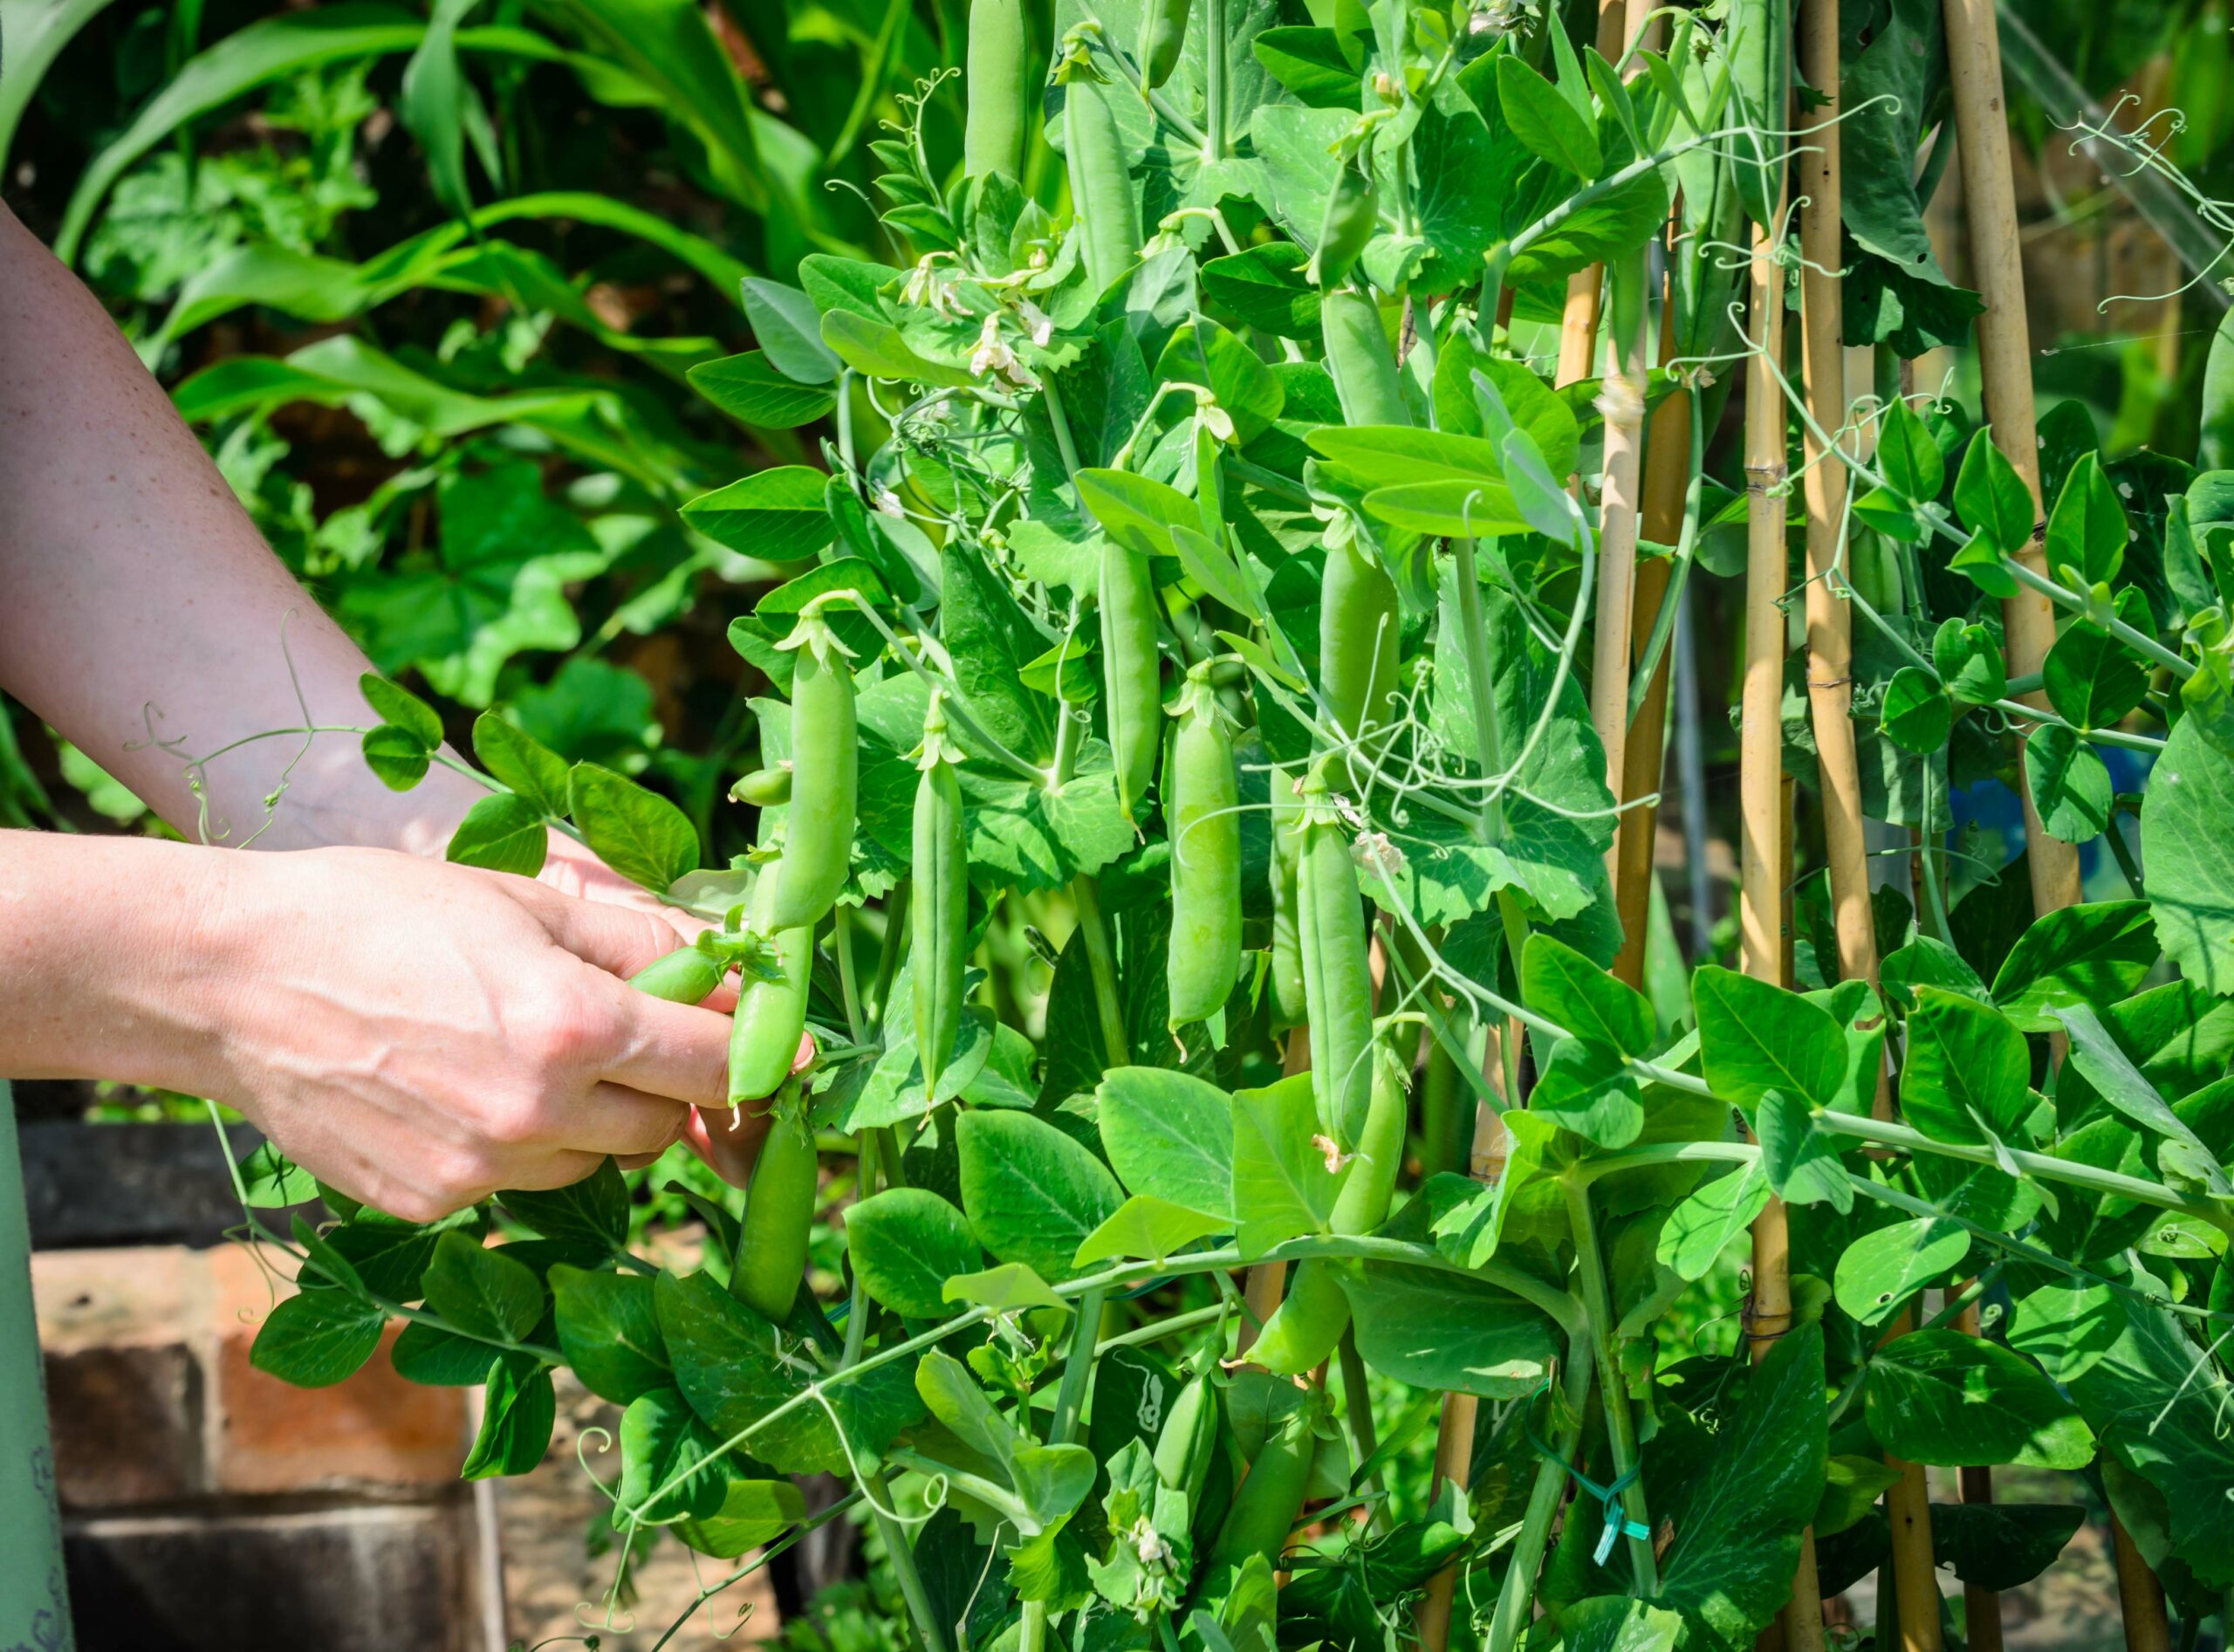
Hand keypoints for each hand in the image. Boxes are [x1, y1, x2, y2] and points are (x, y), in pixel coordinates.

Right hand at [187, 845, 744, 1220]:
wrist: (229, 978)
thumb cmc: (380, 914)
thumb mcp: (526, 901)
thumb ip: (642, 945)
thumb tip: (733, 973)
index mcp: (574, 1026)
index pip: (714, 1063)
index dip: (757, 1054)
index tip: (786, 1051)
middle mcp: (535, 1114)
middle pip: (662, 1126)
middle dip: (662, 1084)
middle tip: (625, 1034)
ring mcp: (479, 1172)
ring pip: (593, 1165)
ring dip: (588, 1121)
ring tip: (519, 1052)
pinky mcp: (430, 1207)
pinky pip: (518, 1186)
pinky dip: (516, 1148)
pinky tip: (459, 1090)